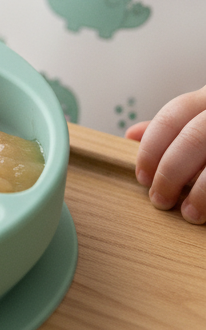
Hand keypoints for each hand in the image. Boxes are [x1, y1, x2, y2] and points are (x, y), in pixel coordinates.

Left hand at [125, 85, 205, 223]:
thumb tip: (132, 135)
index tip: (142, 176)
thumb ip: (174, 127)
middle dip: (170, 173)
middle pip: (194, 138)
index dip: (152, 149)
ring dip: (201, 192)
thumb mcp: (204, 118)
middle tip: (160, 200)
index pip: (174, 115)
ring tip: (189, 213)